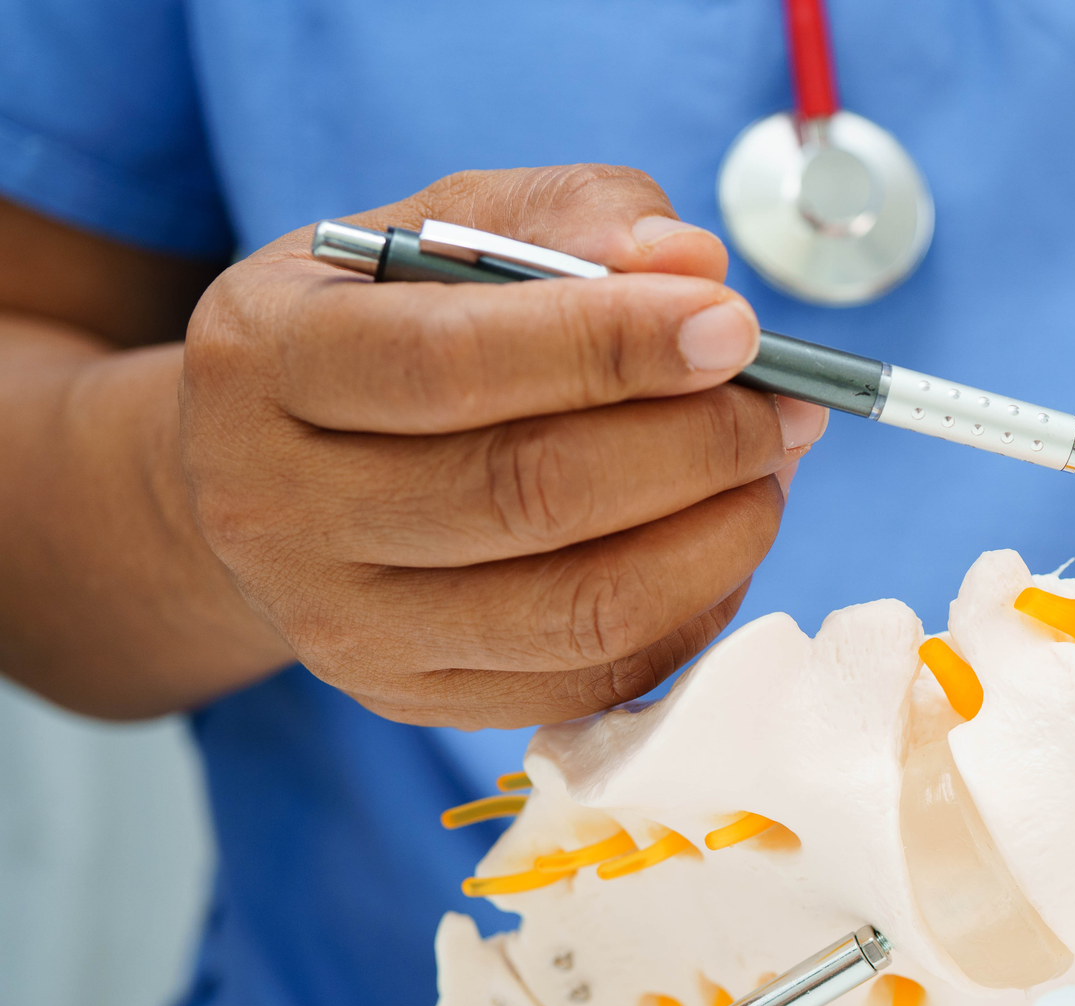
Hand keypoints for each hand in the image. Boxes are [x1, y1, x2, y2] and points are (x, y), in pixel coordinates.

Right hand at [180, 166, 827, 726]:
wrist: (271, 473)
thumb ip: (569, 218)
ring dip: (716, 537)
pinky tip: (723, 540)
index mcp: (268, 360)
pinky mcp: (415, 699)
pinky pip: (594, 679)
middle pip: (528, 496)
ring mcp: (344, 627)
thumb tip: (692, 264)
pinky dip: (693, 610)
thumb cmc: (385, 326)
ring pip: (578, 610)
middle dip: (695, 445)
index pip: (450, 364)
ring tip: (770, 470)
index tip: (734, 326)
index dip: (610, 346)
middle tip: (787, 405)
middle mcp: (280, 508)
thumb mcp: (446, 229)